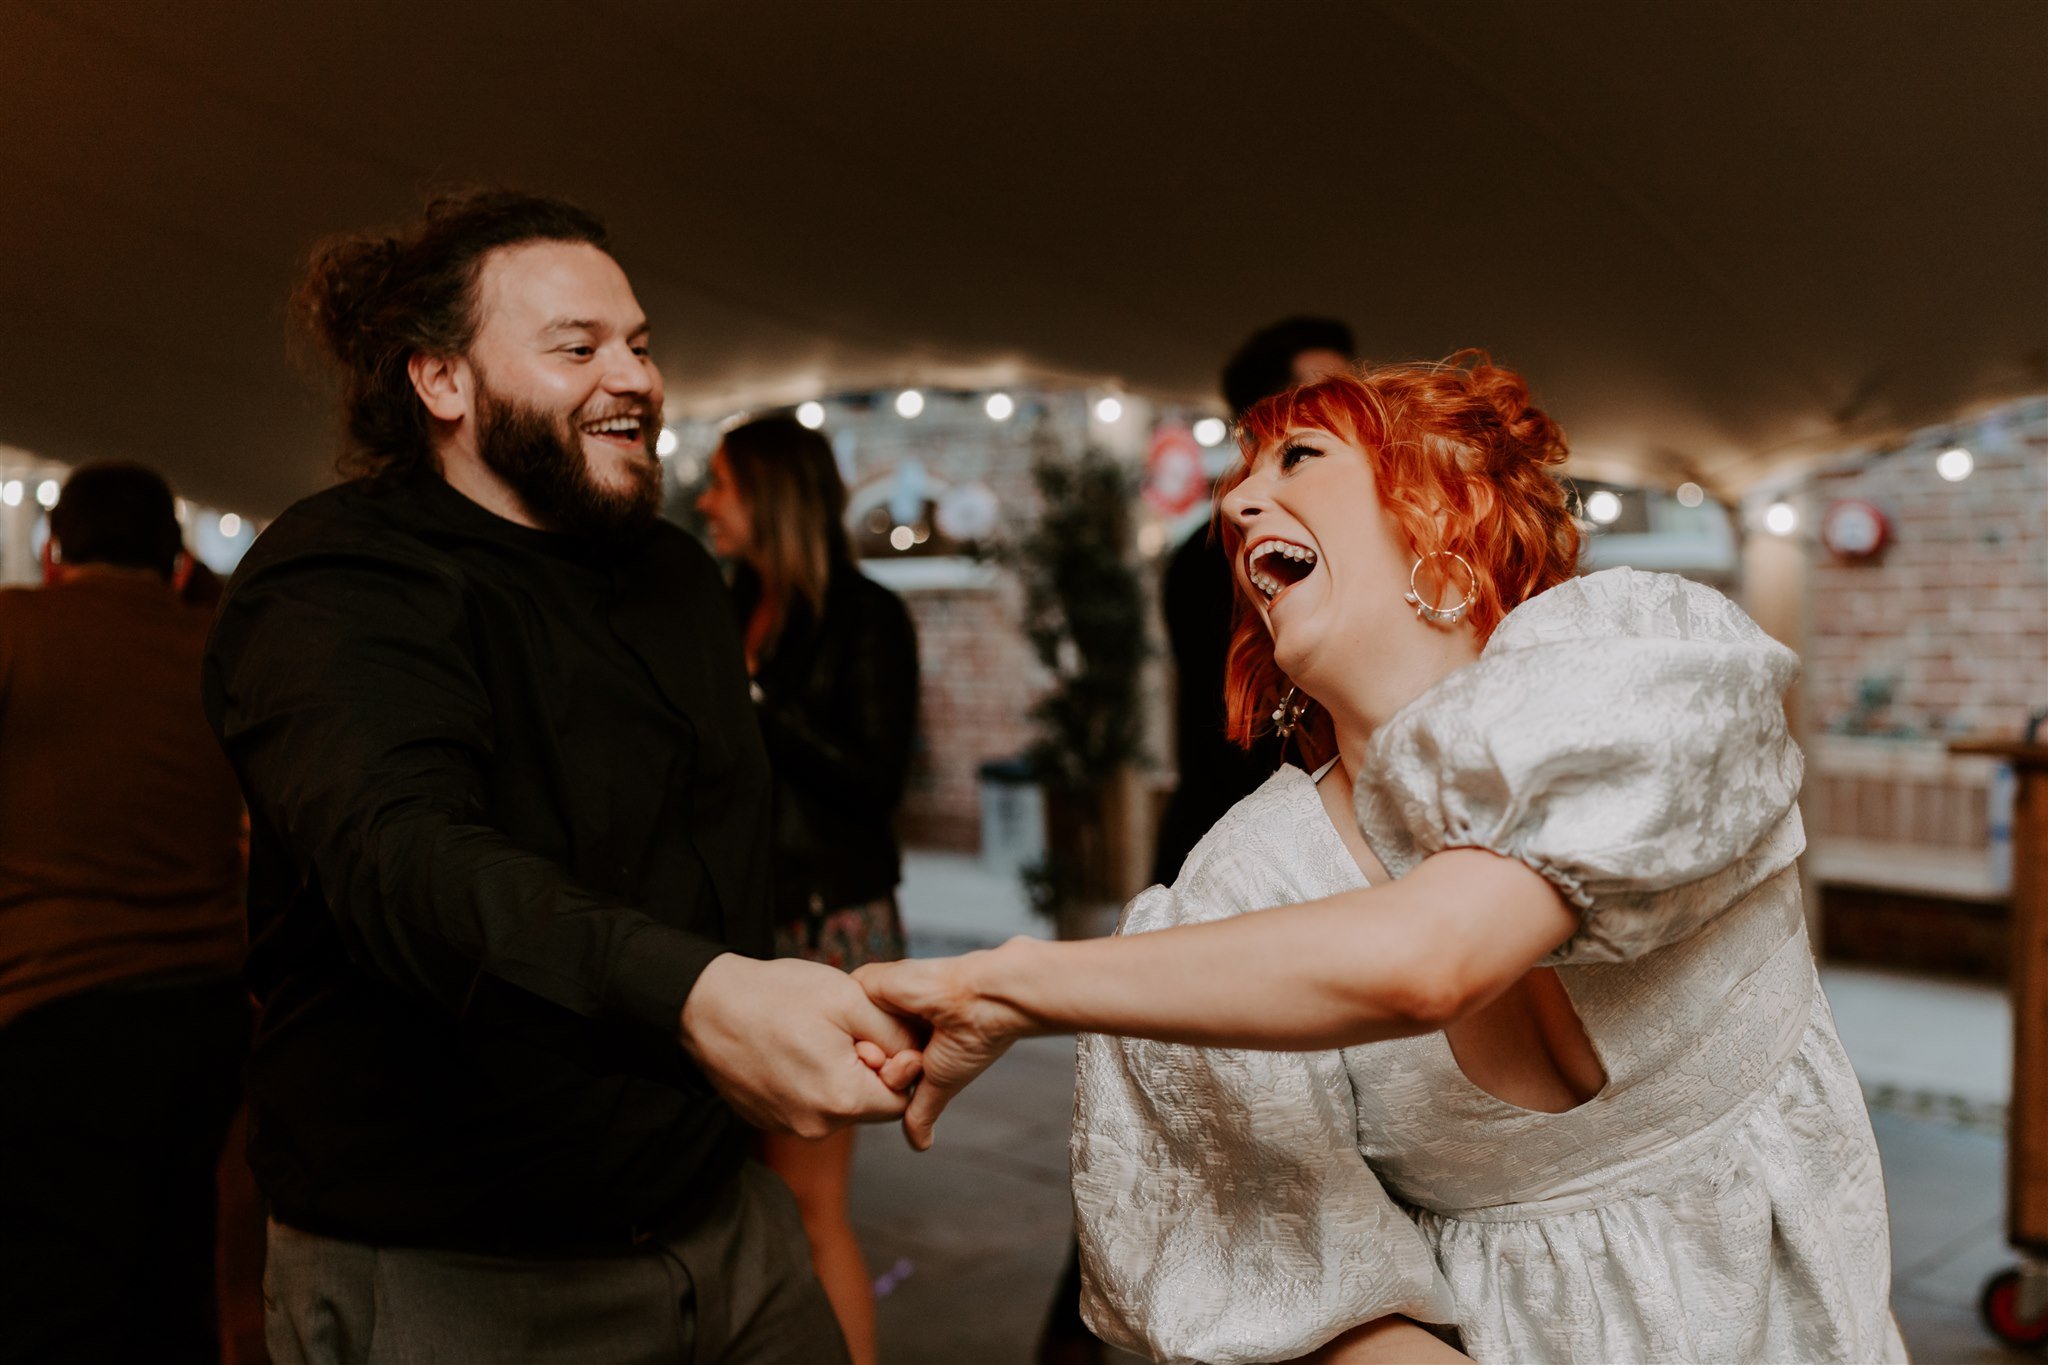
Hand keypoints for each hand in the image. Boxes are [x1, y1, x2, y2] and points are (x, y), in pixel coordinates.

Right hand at [680, 953, 923, 1138]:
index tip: (871, 1034)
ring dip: (838, 1074)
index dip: (896, 1065)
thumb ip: (895, 1034)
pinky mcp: (767, 1120)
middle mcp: (815, 1126)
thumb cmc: (777, 996)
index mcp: (842, 1101)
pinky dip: (809, 1080)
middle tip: (840, 1031)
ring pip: (838, 1105)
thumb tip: (918, 1058)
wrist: (705, 1005)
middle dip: (867, 1069)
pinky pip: (807, 1105)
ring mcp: (788, 1126)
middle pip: (869, 1105)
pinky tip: (791, 1048)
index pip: (902, 1100)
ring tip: (811, 1036)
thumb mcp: (850, 1001)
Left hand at [854, 945, 1034, 1150]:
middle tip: (915, 1063)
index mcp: (909, 1036)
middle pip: (861, 1055)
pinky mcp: (871, 982)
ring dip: (876, 1054)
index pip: (877, 1067)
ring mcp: (881, 999)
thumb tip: (921, 1146)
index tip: (916, 1073)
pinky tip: (891, 1033)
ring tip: (910, 1049)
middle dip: (880, 1070)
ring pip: (853, 1039)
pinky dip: (865, 1032)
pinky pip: (847, 1014)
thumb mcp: (942, 1083)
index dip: (889, 1080)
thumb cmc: (973, 1041)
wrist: (981, 1002)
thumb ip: (922, 1109)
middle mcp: (893, 1017)